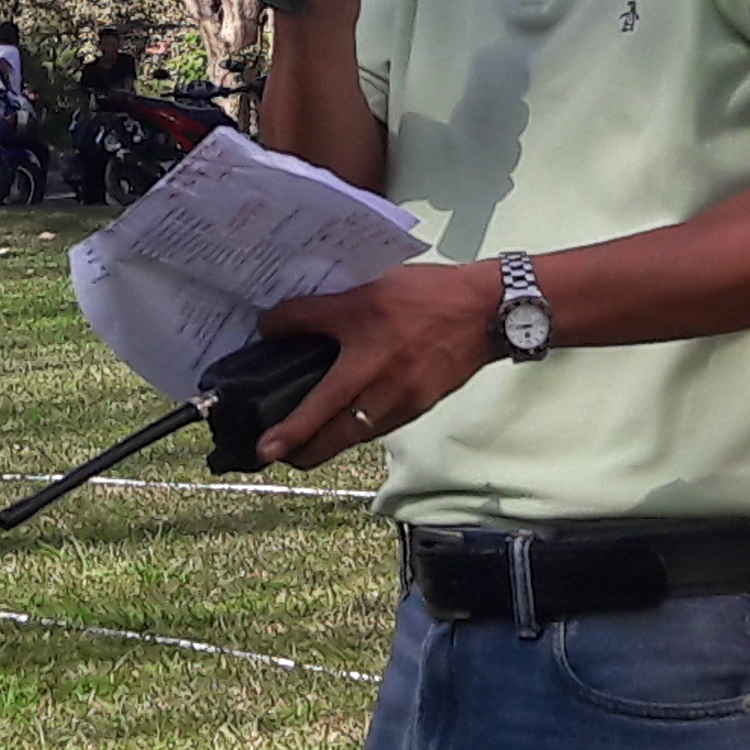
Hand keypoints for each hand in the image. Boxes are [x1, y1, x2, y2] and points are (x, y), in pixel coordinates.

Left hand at [254, 261, 499, 465]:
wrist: (485, 312)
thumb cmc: (426, 299)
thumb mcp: (361, 296)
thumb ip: (313, 314)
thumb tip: (271, 326)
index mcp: (363, 367)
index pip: (315, 407)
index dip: (288, 433)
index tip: (264, 450)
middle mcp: (381, 396)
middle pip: (334, 441)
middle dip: (302, 453)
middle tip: (276, 452)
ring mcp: (402, 406)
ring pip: (355, 437)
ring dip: (327, 442)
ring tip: (302, 436)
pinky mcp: (418, 406)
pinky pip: (378, 426)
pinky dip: (355, 427)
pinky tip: (345, 413)